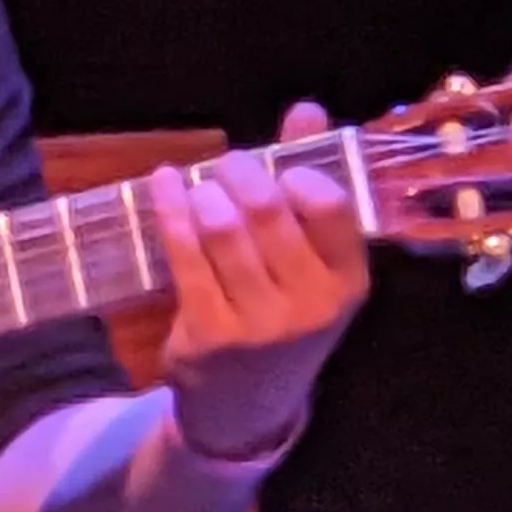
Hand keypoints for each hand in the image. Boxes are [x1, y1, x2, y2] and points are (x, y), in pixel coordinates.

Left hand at [148, 102, 370, 463]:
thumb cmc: (284, 311)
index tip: (278, 167)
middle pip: (270, 212)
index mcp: (348, 282)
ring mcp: (259, 323)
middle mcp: (311, 305)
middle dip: (241, 174)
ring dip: (203, 194)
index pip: (332, 209)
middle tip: (228, 166)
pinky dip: (169, 209)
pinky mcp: (208, 332)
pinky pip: (183, 254)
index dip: (299, 175)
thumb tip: (307, 109)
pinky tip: (163, 184)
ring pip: (222, 230)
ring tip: (200, 187)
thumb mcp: (312, 261)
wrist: (248, 403)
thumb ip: (310, 182)